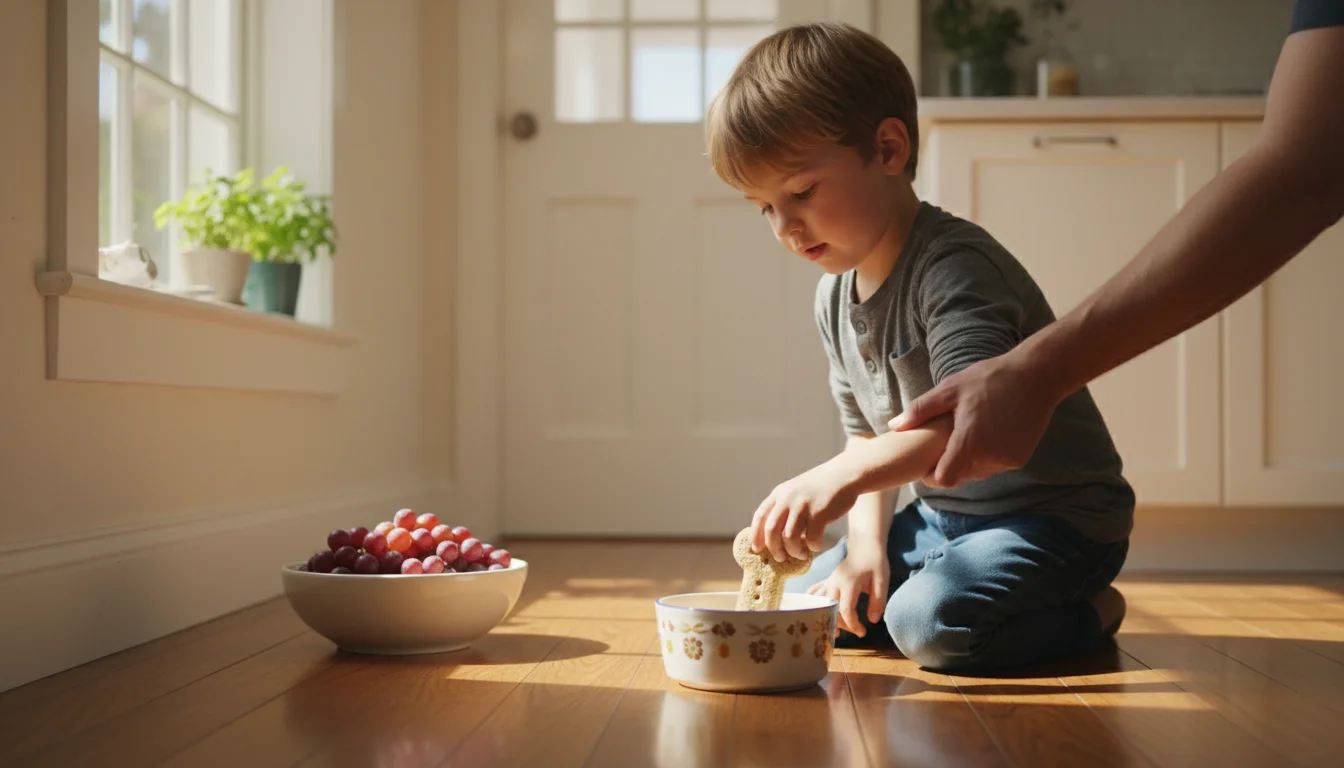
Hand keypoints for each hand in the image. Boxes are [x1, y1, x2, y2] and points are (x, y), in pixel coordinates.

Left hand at [750, 462, 856, 562]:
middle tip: (780, 558)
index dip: (756, 535)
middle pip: (771, 530)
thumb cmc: (820, 488)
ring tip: (801, 554)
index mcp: (779, 493)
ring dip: (794, 551)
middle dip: (774, 549)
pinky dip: (813, 547)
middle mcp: (787, 498)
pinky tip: (817, 546)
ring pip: (789, 538)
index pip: (760, 516)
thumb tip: (778, 539)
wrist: (844, 475)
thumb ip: (785, 509)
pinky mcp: (819, 513)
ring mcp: (802, 505)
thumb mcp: (795, 492)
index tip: (757, 549)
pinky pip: (811, 539)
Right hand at [806, 544, 889, 637]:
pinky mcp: (827, 581)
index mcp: (848, 583)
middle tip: (856, 630)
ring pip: (821, 604)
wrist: (865, 545)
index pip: (845, 610)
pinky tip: (819, 613)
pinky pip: (814, 593)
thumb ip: (878, 601)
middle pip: (831, 609)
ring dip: (828, 616)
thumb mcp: (882, 580)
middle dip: (842, 624)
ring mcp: (829, 582)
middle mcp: (834, 583)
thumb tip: (872, 621)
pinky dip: (814, 604)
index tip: (862, 632)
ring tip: (838, 629)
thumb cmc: (874, 562)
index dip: (853, 625)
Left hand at [887, 351, 1060, 487]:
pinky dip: (987, 456)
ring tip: (968, 433)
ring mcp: (1007, 460)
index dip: (931, 475)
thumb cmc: (990, 379)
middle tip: (946, 440)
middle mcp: (990, 457)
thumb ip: (921, 410)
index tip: (926, 462)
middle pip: (960, 476)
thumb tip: (894, 426)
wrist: (1037, 375)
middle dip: (950, 464)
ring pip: (977, 472)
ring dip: (968, 460)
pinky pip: (994, 466)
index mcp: (970, 442)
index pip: (944, 479)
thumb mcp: (950, 389)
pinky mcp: (1020, 459)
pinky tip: (987, 433)